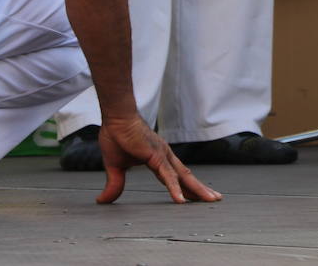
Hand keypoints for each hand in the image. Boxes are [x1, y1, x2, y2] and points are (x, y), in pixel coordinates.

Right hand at [95, 116, 221, 204]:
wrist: (115, 118)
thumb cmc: (116, 136)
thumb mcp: (115, 167)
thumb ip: (115, 184)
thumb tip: (103, 200)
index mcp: (157, 158)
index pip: (174, 177)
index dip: (184, 187)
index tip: (194, 196)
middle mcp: (165, 156)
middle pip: (185, 177)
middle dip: (199, 189)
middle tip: (214, 199)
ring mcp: (163, 156)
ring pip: (183, 177)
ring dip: (197, 190)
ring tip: (210, 200)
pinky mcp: (156, 156)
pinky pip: (167, 176)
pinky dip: (174, 188)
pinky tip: (180, 200)